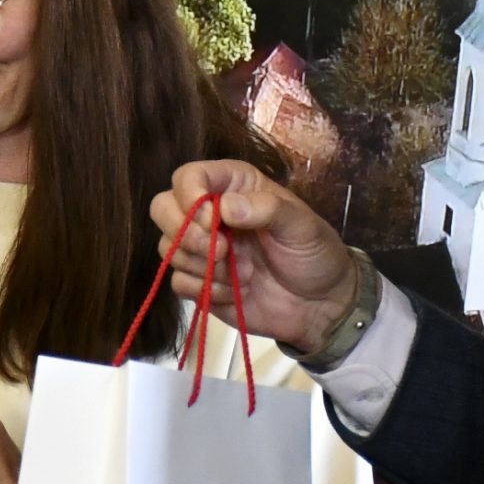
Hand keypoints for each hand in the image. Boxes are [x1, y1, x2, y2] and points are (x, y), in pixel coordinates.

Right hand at [149, 161, 357, 352]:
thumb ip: (266, 209)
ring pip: (167, 247)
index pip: (189, 176)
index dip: (190, 196)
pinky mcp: (199, 282)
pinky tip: (232, 292)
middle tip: (221, 250)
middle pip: (163, 207)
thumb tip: (223, 207)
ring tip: (236, 273)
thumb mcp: (301, 225)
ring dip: (198, 263)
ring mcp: (202, 250)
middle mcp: (210, 214)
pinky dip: (202, 289)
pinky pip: (177, 282)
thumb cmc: (315, 255)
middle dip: (183, 232)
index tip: (211, 221)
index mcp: (235, 188)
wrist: (320, 306)